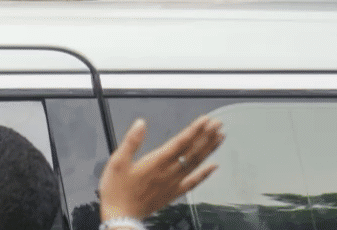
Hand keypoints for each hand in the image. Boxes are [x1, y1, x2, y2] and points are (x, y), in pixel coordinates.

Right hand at [99, 116, 223, 220]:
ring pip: (195, 164)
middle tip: (217, 125)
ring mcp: (173, 183)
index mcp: (156, 162)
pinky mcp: (173, 194)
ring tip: (219, 138)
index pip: (181, 142)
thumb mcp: (117, 161)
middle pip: (192, 151)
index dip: (194, 130)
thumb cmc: (117, 191)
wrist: (121, 216)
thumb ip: (131, 141)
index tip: (205, 120)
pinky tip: (213, 167)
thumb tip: (140, 124)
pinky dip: (204, 174)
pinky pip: (193, 183)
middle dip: (206, 136)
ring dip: (208, 150)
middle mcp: (168, 172)